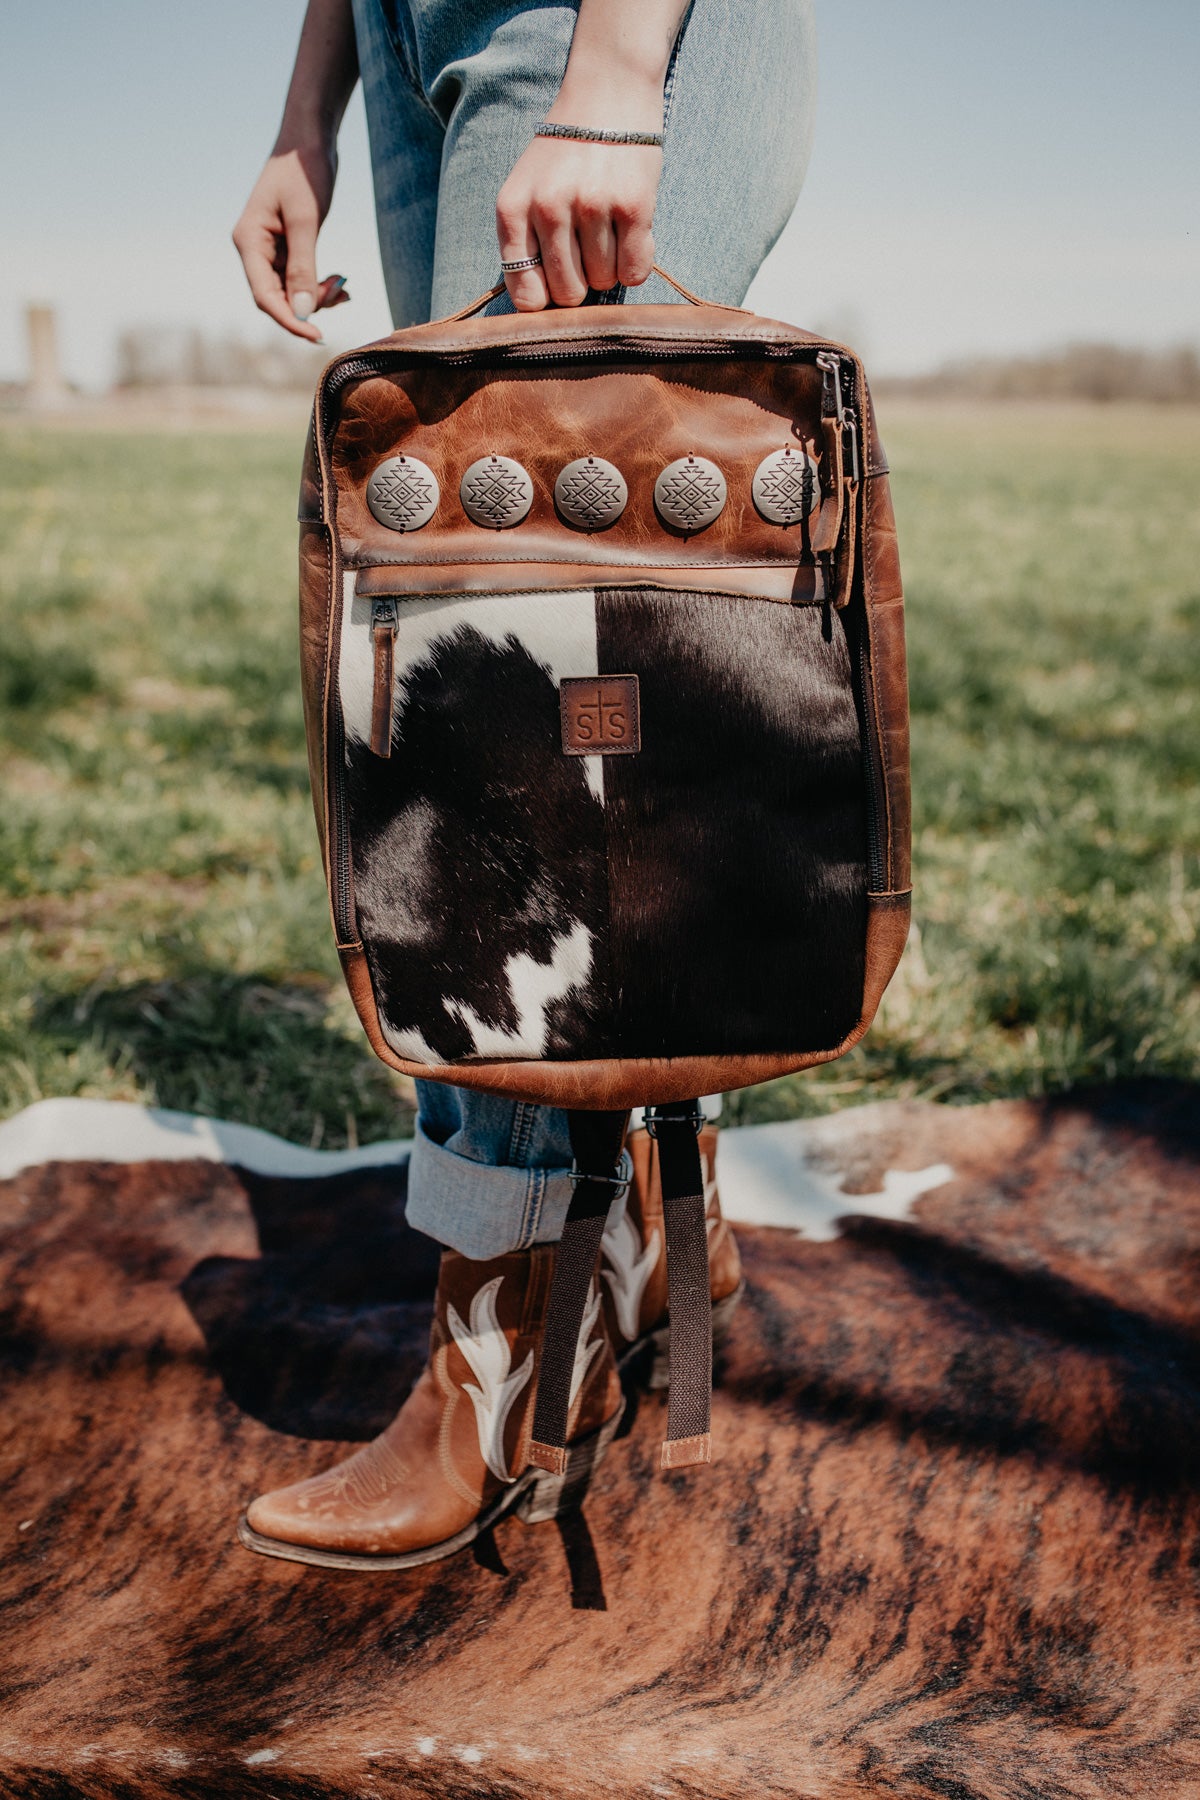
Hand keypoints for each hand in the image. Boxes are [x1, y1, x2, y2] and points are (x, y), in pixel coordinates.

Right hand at [232, 143, 349, 341]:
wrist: (309, 138)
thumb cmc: (304, 171)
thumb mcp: (306, 220)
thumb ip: (304, 269)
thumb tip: (304, 313)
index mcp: (248, 241)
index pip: (264, 297)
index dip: (290, 321)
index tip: (318, 336)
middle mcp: (254, 248)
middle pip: (277, 297)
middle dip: (309, 306)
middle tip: (341, 296)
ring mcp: (269, 248)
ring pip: (290, 290)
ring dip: (317, 296)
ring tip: (344, 286)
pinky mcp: (286, 245)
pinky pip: (300, 277)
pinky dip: (319, 284)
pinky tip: (341, 283)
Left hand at [496, 128, 660, 310]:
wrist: (607, 91)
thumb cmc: (565, 153)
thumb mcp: (527, 189)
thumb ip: (526, 243)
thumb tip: (542, 311)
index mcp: (513, 209)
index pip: (526, 295)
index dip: (545, 299)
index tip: (557, 286)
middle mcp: (548, 208)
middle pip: (568, 295)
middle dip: (581, 284)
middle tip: (587, 251)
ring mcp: (592, 206)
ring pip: (604, 282)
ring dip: (610, 266)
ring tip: (608, 228)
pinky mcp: (633, 205)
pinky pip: (635, 271)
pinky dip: (637, 262)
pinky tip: (631, 233)